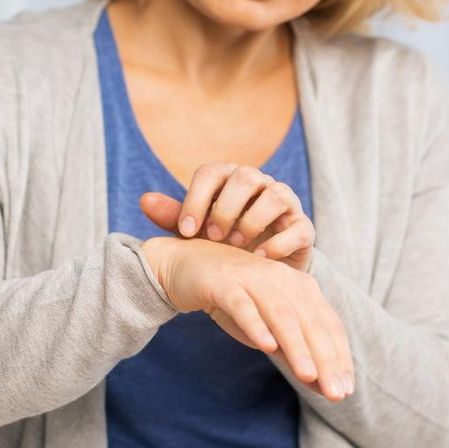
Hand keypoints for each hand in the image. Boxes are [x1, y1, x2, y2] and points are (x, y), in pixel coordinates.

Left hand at [139, 163, 314, 272]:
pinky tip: (258, 260)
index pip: (211, 173)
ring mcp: (286, 204)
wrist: (257, 274)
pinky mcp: (304, 228)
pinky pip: (297, 227)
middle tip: (214, 238)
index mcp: (228, 180)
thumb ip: (174, 218)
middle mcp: (259, 185)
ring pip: (277, 194)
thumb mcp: (196, 234)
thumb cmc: (222, 246)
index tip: (187, 233)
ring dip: (254, 220)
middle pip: (246, 177)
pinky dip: (278, 243)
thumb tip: (144, 200)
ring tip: (237, 246)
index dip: (196, 200)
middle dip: (227, 208)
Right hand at [140, 236, 353, 400]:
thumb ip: (296, 352)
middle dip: (325, 358)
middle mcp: (281, 279)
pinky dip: (255, 324)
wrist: (185, 267)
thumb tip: (325, 387)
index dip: (340, 357)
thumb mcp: (269, 330)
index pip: (328, 324)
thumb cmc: (235, 302)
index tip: (346, 390)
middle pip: (310, 321)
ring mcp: (252, 278)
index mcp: (300, 286)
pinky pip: (242, 304)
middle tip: (336, 392)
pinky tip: (266, 346)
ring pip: (280, 313)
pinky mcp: (223, 283)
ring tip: (308, 376)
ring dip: (296, 345)